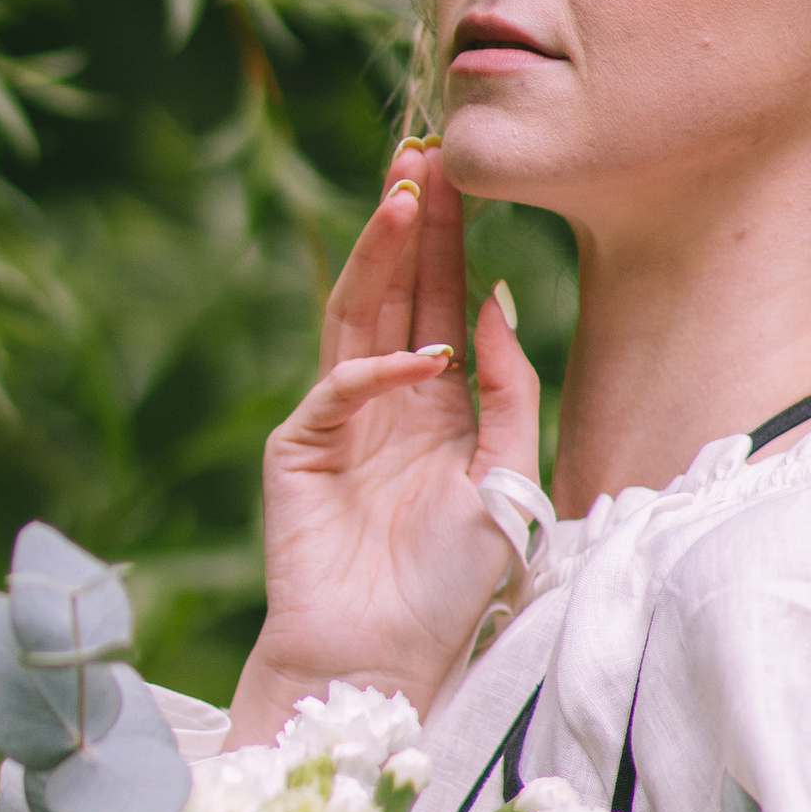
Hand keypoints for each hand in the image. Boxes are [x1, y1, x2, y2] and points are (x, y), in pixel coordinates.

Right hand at [229, 141, 540, 739]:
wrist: (386, 659)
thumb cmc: (449, 587)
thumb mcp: (510, 479)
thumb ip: (511, 390)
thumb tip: (495, 299)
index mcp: (435, 406)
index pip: (439, 302)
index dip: (448, 240)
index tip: (462, 175)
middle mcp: (385, 401)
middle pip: (395, 292)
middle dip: (411, 225)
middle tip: (426, 152)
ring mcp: (337, 422)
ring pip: (357, 317)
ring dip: (379, 257)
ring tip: (404, 197)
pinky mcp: (299, 451)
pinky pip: (337, 391)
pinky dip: (378, 371)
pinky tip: (422, 359)